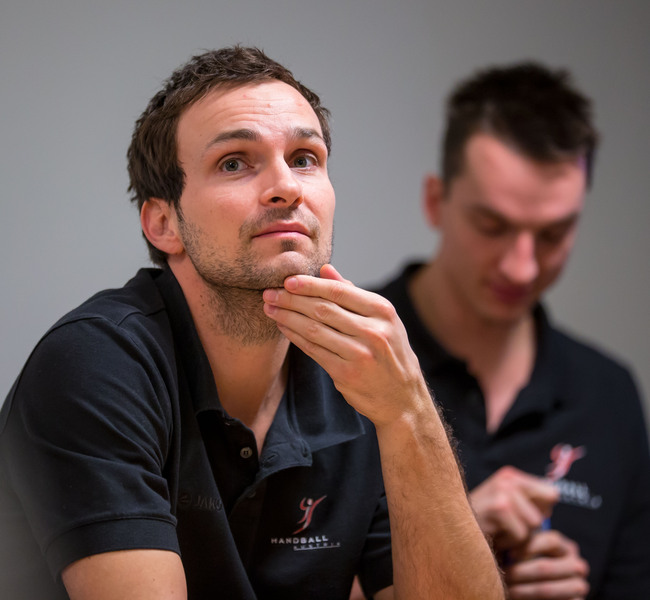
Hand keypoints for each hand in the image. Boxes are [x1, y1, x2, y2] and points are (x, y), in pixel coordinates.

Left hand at [262, 264, 430, 426]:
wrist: (402, 397)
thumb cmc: (389, 352)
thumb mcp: (382, 320)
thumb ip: (353, 294)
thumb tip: (325, 270)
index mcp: (383, 311)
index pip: (339, 291)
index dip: (310, 285)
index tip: (287, 280)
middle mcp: (373, 331)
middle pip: (323, 309)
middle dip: (291, 299)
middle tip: (270, 292)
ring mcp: (360, 354)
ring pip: (314, 329)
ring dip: (287, 317)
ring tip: (270, 308)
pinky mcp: (346, 374)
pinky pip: (313, 350)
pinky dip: (295, 337)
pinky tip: (283, 327)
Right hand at [470, 466, 558, 550]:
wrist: (449, 528)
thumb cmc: (480, 521)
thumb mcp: (504, 503)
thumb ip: (527, 499)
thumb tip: (554, 498)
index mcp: (510, 475)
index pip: (551, 494)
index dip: (540, 511)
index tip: (519, 517)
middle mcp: (507, 479)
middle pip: (544, 512)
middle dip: (528, 526)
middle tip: (505, 526)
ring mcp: (503, 492)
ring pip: (533, 525)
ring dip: (518, 536)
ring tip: (498, 531)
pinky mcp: (499, 508)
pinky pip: (521, 535)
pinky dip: (509, 543)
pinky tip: (493, 537)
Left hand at [504, 529, 589, 599]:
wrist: (539, 591)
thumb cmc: (528, 564)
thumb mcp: (528, 551)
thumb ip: (523, 542)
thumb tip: (507, 536)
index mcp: (566, 547)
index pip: (552, 541)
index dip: (528, 546)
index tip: (509, 553)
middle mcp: (577, 565)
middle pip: (546, 567)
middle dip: (519, 572)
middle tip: (503, 574)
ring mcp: (578, 586)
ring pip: (546, 589)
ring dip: (522, 590)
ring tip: (507, 588)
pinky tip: (518, 597)